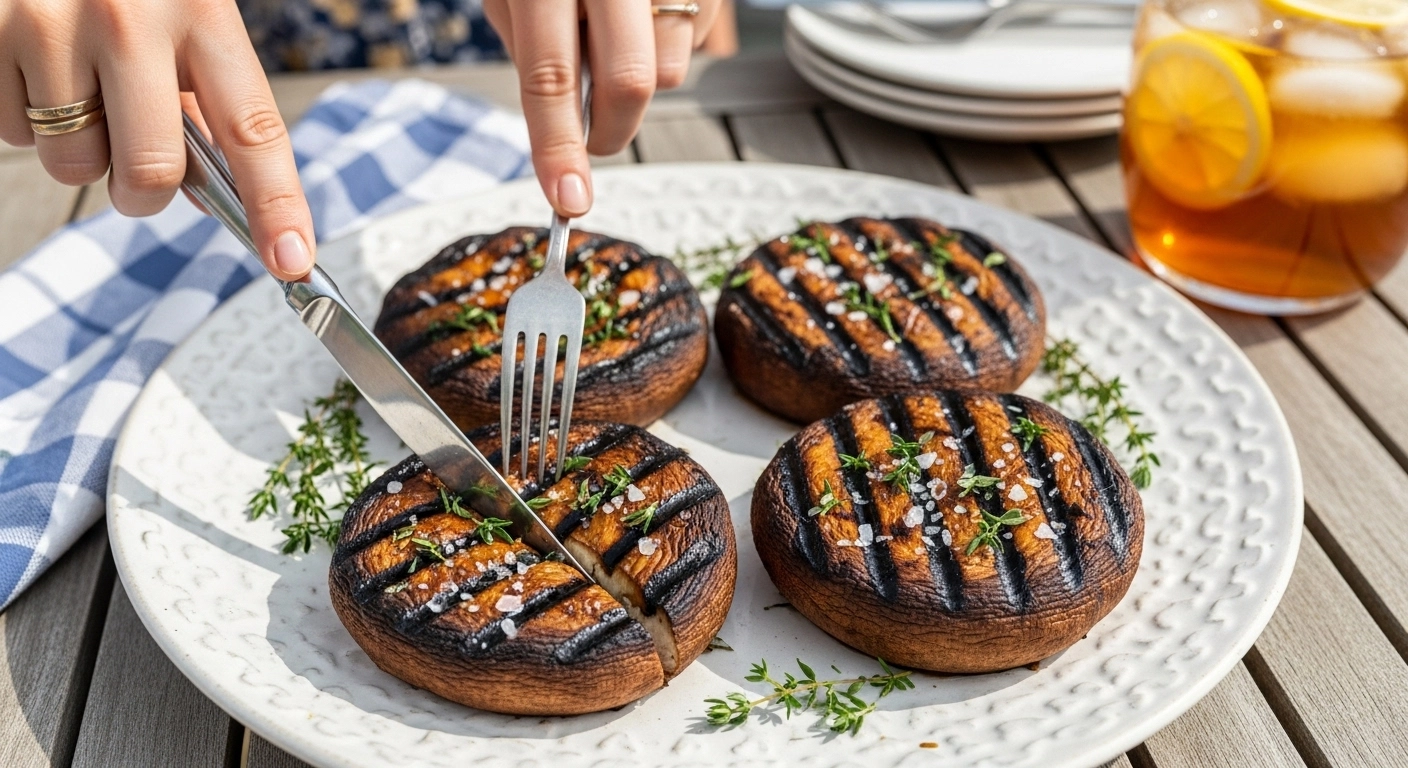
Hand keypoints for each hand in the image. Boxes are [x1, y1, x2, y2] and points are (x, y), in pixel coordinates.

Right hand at [0, 0, 315, 280]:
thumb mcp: (182, 15)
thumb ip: (201, 103)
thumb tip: (219, 203)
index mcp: (201, 11)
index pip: (253, 130)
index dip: (277, 205)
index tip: (292, 259)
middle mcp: (128, 17)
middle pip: (151, 172)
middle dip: (143, 194)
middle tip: (133, 167)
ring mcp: (50, 23)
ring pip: (73, 163)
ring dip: (76, 150)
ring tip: (75, 87)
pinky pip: (11, 132)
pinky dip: (22, 117)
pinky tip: (33, 66)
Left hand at [484, 0, 722, 217]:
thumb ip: (526, 42)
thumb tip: (556, 115)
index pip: (549, 74)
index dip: (558, 147)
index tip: (568, 200)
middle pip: (629, 84)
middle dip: (609, 131)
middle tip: (593, 138)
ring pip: (669, 71)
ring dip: (640, 75)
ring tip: (615, 28)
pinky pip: (694, 43)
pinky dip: (667, 42)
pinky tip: (646, 8)